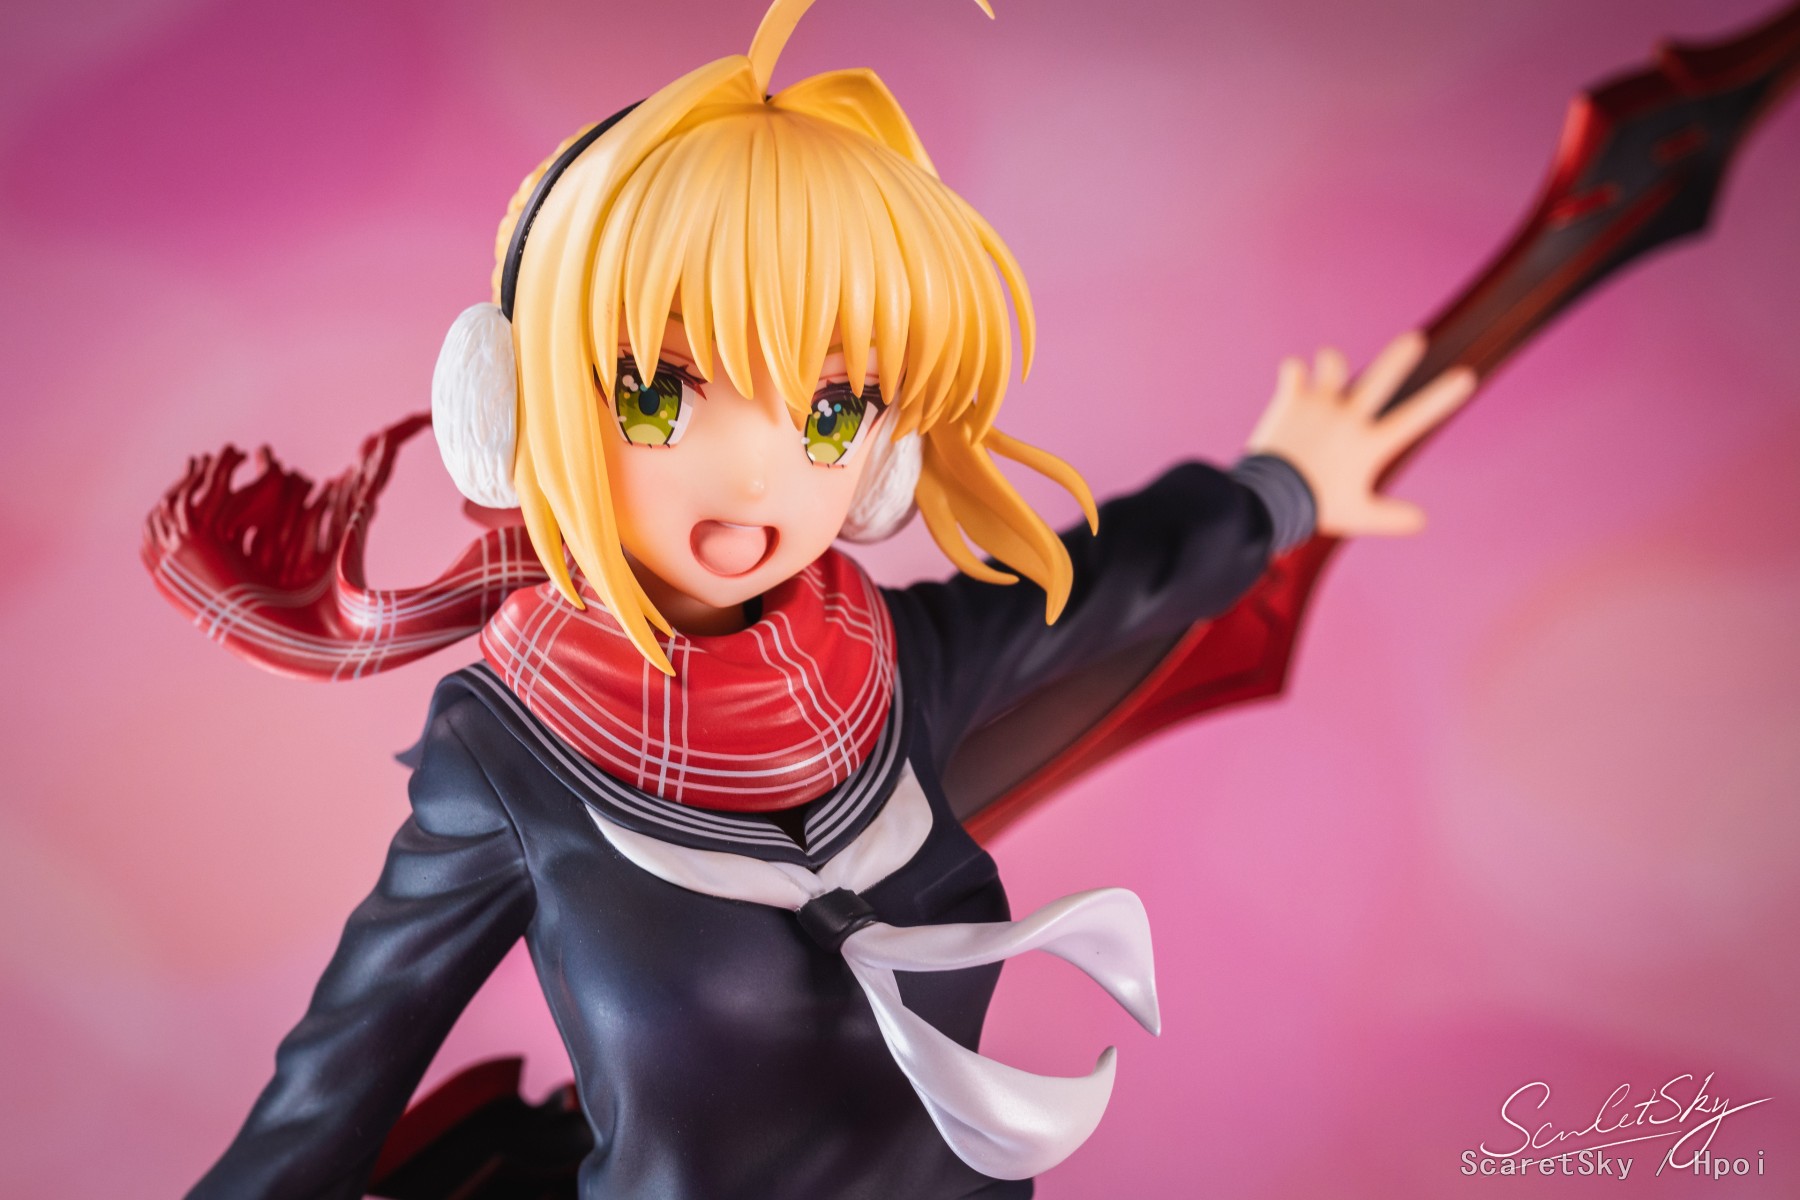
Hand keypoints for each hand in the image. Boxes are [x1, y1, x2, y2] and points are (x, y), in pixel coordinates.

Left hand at [1245, 331, 1477, 537]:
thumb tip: (1421, 521)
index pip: (1415, 417)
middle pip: (1382, 378)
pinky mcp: (1291, 400)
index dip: (1442, 397)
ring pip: (1333, 365)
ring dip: (1333, 362)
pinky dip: (1294, 371)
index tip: (1465, 376)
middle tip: (1415, 340)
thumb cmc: (1316, 508)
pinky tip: (1294, 375)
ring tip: (1331, 364)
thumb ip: (1392, 516)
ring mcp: (1320, 405)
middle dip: (1399, 357)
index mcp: (1370, 444)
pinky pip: (1294, 371)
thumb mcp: (1358, 515)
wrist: (1269, 500)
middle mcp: (1349, 417)